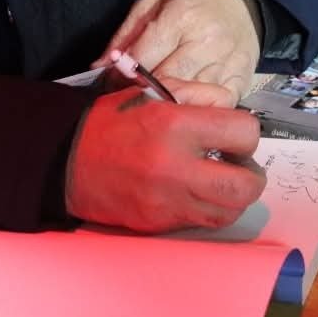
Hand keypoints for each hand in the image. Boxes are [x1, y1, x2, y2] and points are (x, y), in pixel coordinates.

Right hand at [65, 83, 265, 230]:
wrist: (65, 160)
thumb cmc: (110, 121)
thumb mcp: (151, 93)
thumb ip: (197, 95)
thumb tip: (231, 109)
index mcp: (174, 126)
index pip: (244, 133)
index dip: (246, 131)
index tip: (235, 132)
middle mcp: (175, 168)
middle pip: (245, 185)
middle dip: (252, 174)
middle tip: (239, 164)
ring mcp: (167, 202)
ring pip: (229, 211)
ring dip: (234, 196)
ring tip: (221, 180)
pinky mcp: (159, 224)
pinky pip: (201, 222)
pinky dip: (208, 208)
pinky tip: (196, 192)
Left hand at [100, 0, 260, 98]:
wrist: (240, 1)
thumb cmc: (191, 2)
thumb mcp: (153, 4)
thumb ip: (125, 35)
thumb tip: (98, 67)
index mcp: (181, 17)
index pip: (142, 59)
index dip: (121, 76)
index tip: (112, 84)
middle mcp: (206, 41)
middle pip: (164, 83)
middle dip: (141, 93)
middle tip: (130, 98)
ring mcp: (227, 63)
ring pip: (188, 99)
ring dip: (167, 107)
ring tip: (154, 106)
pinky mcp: (241, 81)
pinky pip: (216, 108)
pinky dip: (196, 113)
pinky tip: (184, 111)